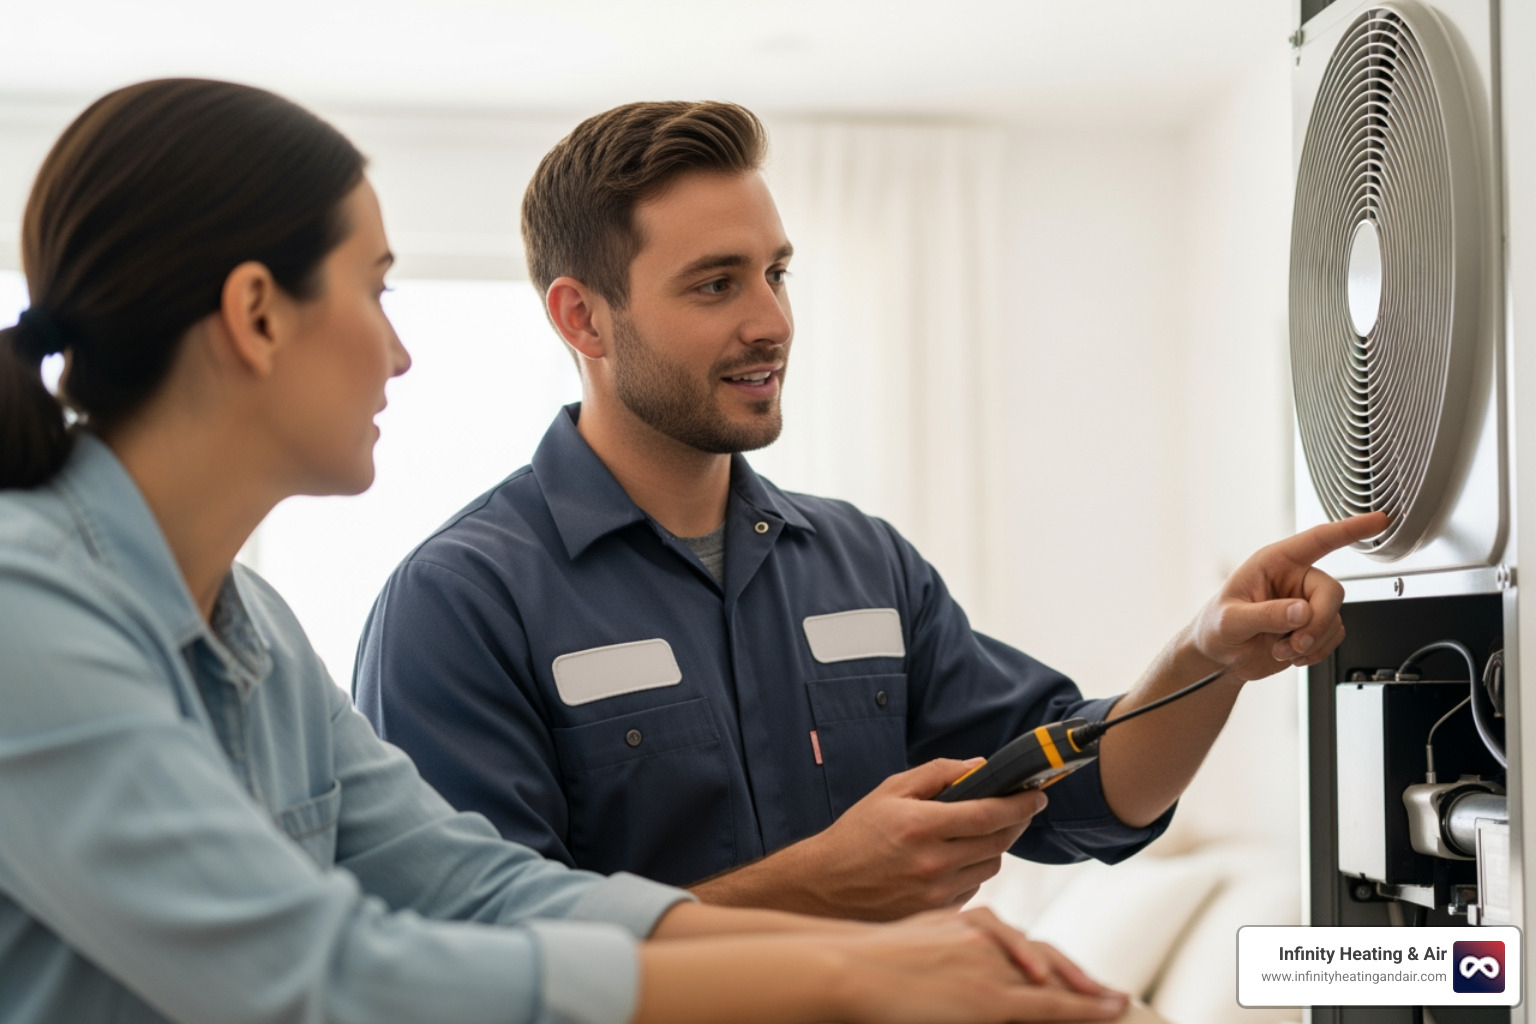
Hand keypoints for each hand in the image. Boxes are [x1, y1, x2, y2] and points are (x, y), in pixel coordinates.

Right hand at [794, 758, 1047, 920]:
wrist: (825, 886)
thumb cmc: (857, 833)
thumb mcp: (890, 790)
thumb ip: (938, 774)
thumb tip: (980, 766)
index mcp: (919, 826)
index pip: (988, 814)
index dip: (1019, 804)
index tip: (1036, 794)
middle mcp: (931, 863)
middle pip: (998, 842)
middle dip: (1016, 821)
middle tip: (1021, 807)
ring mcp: (935, 893)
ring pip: (991, 866)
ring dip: (995, 846)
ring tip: (980, 832)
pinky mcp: (936, 913)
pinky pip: (974, 886)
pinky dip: (974, 869)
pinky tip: (956, 857)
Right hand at [831, 908, 1125, 1023]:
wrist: (850, 967)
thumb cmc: (866, 956)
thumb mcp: (910, 935)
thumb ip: (939, 940)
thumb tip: (948, 956)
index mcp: (967, 924)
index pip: (1019, 941)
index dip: (1048, 961)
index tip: (1066, 974)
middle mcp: (986, 940)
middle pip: (1043, 957)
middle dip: (1078, 978)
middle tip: (1108, 993)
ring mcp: (990, 968)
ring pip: (1052, 979)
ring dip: (1087, 993)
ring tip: (1114, 1003)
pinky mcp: (990, 999)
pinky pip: (1049, 1006)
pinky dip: (1084, 1008)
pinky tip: (1109, 1009)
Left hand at [1189, 512, 1387, 680]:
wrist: (1219, 657)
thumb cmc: (1216, 627)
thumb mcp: (1231, 620)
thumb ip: (1265, 615)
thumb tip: (1301, 612)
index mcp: (1274, 562)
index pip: (1318, 540)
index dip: (1350, 529)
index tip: (1379, 521)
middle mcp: (1295, 579)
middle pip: (1332, 592)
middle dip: (1317, 622)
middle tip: (1295, 642)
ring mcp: (1306, 603)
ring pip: (1334, 618)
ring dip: (1311, 641)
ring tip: (1281, 649)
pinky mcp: (1313, 627)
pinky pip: (1334, 636)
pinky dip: (1316, 651)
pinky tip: (1292, 654)